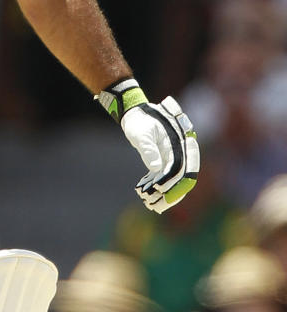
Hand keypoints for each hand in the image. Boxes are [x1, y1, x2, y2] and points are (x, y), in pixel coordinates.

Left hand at [96, 79, 199, 212]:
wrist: (135, 112)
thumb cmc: (138, 121)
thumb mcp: (141, 133)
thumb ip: (148, 149)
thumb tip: (156, 168)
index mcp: (179, 142)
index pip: (182, 168)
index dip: (174, 182)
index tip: (161, 192)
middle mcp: (181, 151)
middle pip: (182, 178)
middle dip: (170, 194)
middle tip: (156, 206)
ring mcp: (175, 157)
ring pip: (175, 180)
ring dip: (165, 194)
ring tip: (151, 205)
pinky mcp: (167, 160)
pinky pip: (167, 177)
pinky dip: (159, 186)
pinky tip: (146, 193)